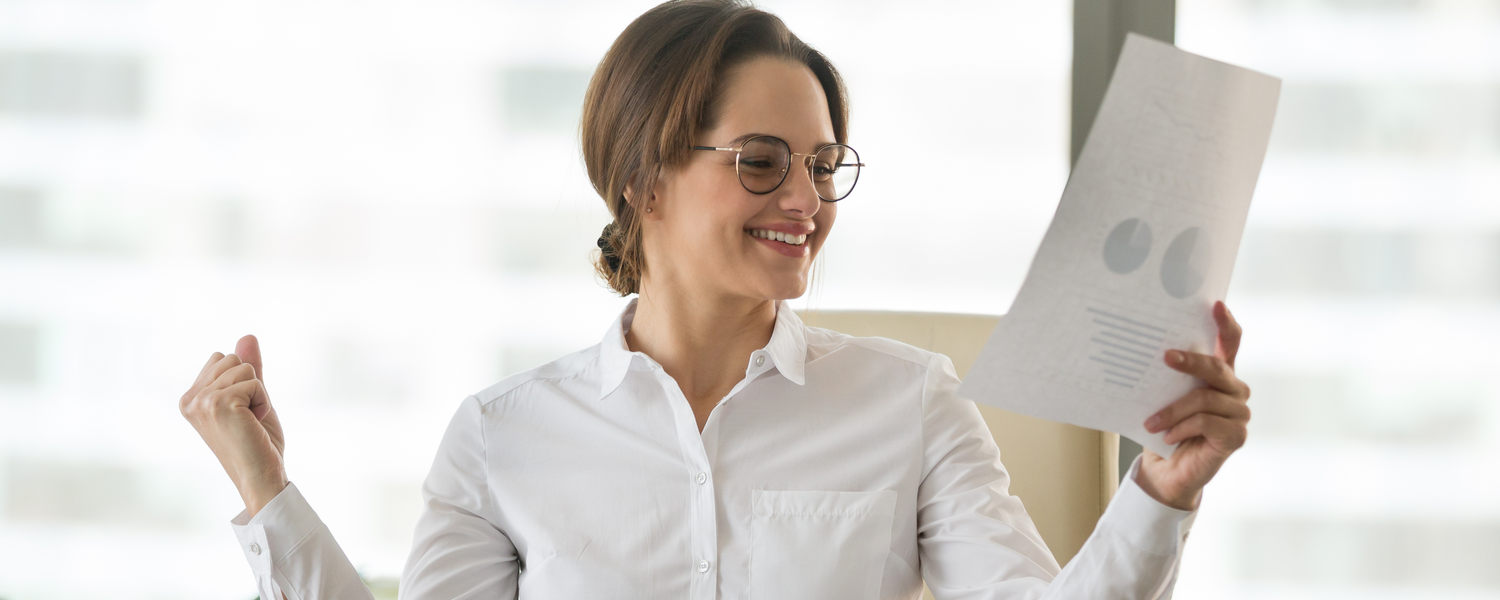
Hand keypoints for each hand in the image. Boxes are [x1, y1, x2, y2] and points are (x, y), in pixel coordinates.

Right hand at [179, 335, 287, 516]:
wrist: (261, 476)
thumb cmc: (256, 442)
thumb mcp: (252, 398)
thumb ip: (247, 369)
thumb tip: (247, 335)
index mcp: (190, 398)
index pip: (221, 358)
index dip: (242, 380)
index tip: (240, 412)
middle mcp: (190, 399)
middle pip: (231, 358)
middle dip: (250, 384)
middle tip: (247, 417)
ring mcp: (201, 402)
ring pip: (243, 367)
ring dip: (257, 393)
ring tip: (250, 421)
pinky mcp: (218, 404)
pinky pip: (254, 382)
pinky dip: (263, 402)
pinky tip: (254, 424)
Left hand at [1135, 301, 1250, 510]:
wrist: (1166, 470)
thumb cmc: (1164, 429)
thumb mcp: (1163, 397)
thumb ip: (1168, 378)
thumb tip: (1146, 351)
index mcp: (1219, 375)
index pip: (1230, 343)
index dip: (1226, 324)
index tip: (1215, 304)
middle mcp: (1235, 390)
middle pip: (1216, 368)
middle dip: (1190, 361)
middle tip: (1164, 357)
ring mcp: (1239, 413)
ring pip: (1205, 399)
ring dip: (1173, 410)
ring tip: (1150, 422)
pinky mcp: (1237, 436)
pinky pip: (1206, 423)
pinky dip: (1182, 428)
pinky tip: (1168, 436)